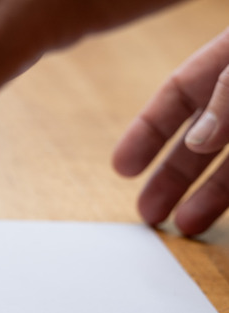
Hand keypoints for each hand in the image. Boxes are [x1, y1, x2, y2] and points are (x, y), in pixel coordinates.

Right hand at [113, 27, 228, 235]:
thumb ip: (227, 97)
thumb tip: (198, 141)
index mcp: (228, 62)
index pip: (177, 99)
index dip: (146, 134)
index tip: (121, 168)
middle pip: (201, 140)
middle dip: (173, 177)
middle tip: (148, 213)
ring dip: (209, 195)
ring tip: (186, 225)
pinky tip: (224, 215)